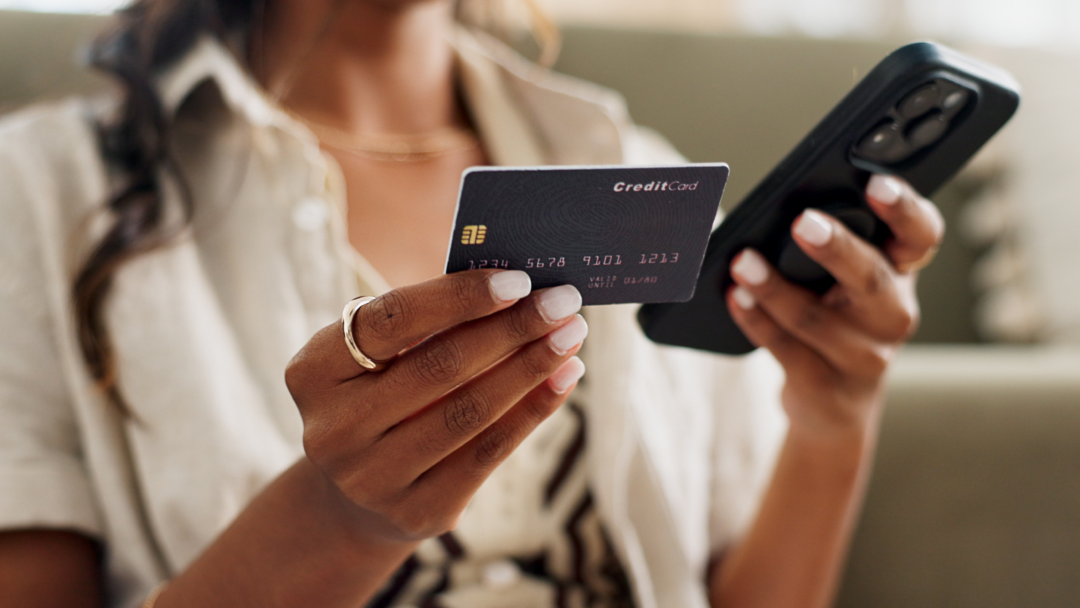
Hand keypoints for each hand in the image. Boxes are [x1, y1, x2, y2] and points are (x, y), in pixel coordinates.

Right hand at [284, 270, 587, 544]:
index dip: (460, 297)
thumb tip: (518, 290)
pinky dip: (534, 410)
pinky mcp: (416, 512)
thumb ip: (428, 323)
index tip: (520, 279)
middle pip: (439, 366)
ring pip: (470, 411)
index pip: (393, 320)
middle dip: (511, 328)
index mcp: (313, 372)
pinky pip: (490, 452)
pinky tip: (564, 378)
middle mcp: (333, 429)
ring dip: (532, 367)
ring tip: (571, 336)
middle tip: (563, 301)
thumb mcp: (379, 357)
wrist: (355, 495)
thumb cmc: (380, 395)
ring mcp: (372, 478)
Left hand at [726, 174, 943, 440]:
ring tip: (743, 262)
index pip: (921, 235)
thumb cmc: (838, 320)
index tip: (877, 184)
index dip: (905, 209)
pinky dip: (757, 320)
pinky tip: (736, 298)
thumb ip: (834, 247)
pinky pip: (787, 349)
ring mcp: (865, 355)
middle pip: (871, 277)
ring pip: (817, 317)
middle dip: (836, 248)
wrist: (836, 404)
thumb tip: (779, 210)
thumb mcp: (848, 282)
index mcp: (902, 273)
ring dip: (774, 288)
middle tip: (803, 222)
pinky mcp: (827, 384)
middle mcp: (893, 313)